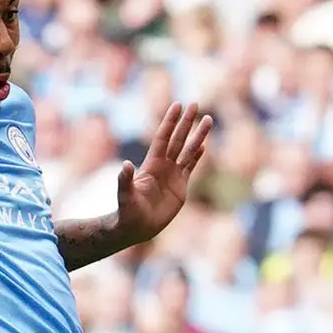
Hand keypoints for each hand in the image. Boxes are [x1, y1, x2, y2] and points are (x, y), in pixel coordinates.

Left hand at [112, 101, 212, 250]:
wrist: (136, 228)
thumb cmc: (127, 212)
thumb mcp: (125, 196)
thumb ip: (125, 181)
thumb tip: (124, 165)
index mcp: (152, 164)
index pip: (163, 138)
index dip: (170, 122)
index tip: (178, 105)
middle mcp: (163, 166)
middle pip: (177, 139)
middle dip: (186, 122)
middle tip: (195, 104)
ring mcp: (172, 175)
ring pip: (188, 150)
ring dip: (198, 136)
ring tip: (208, 120)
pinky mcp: (180, 187)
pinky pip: (190, 167)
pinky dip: (197, 156)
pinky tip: (203, 145)